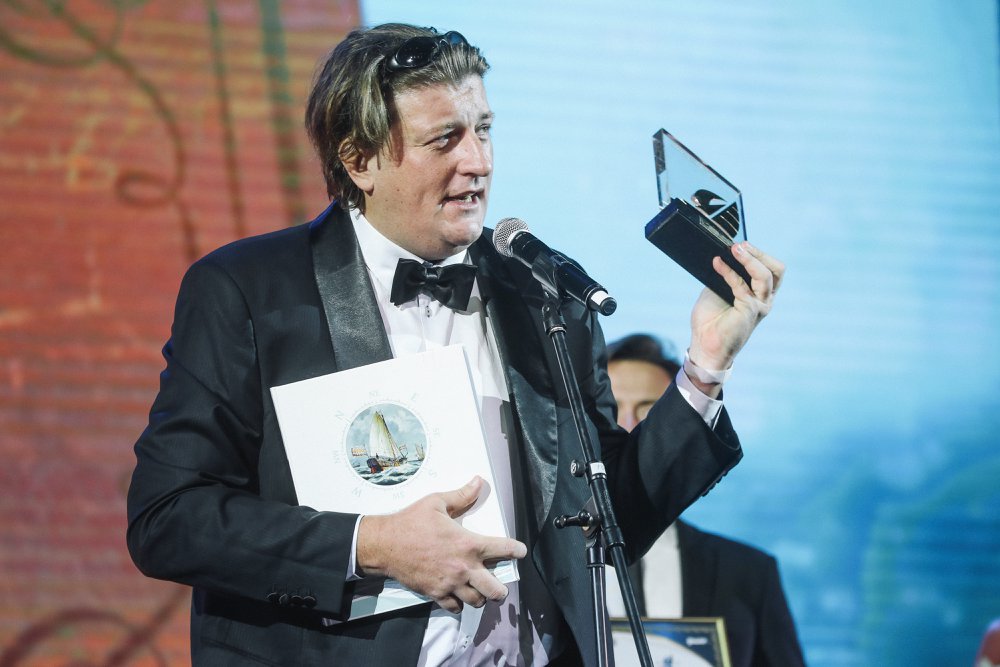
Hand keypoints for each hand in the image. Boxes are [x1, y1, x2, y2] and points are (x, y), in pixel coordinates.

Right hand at [356, 476, 526, 612]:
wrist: (384, 544)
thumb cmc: (411, 522)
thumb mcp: (437, 502)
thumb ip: (461, 495)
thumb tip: (478, 482)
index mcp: (468, 544)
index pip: (504, 549)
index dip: (517, 551)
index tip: (520, 552)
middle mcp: (464, 568)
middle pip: (495, 590)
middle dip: (501, 589)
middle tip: (500, 585)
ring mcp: (450, 584)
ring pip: (477, 601)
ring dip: (481, 597)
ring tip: (480, 591)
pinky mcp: (436, 594)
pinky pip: (455, 607)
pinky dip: (459, 604)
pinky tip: (458, 596)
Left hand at [688, 241, 784, 375]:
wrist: (704, 344)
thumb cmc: (711, 320)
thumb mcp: (718, 289)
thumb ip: (726, 274)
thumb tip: (721, 253)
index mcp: (760, 294)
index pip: (772, 269)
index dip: (759, 254)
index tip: (740, 244)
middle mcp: (765, 299)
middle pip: (777, 270)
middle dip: (759, 254)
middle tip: (739, 246)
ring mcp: (759, 305)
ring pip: (766, 275)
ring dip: (749, 259)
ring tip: (733, 249)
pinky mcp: (749, 311)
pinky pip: (741, 285)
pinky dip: (728, 272)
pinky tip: (717, 264)